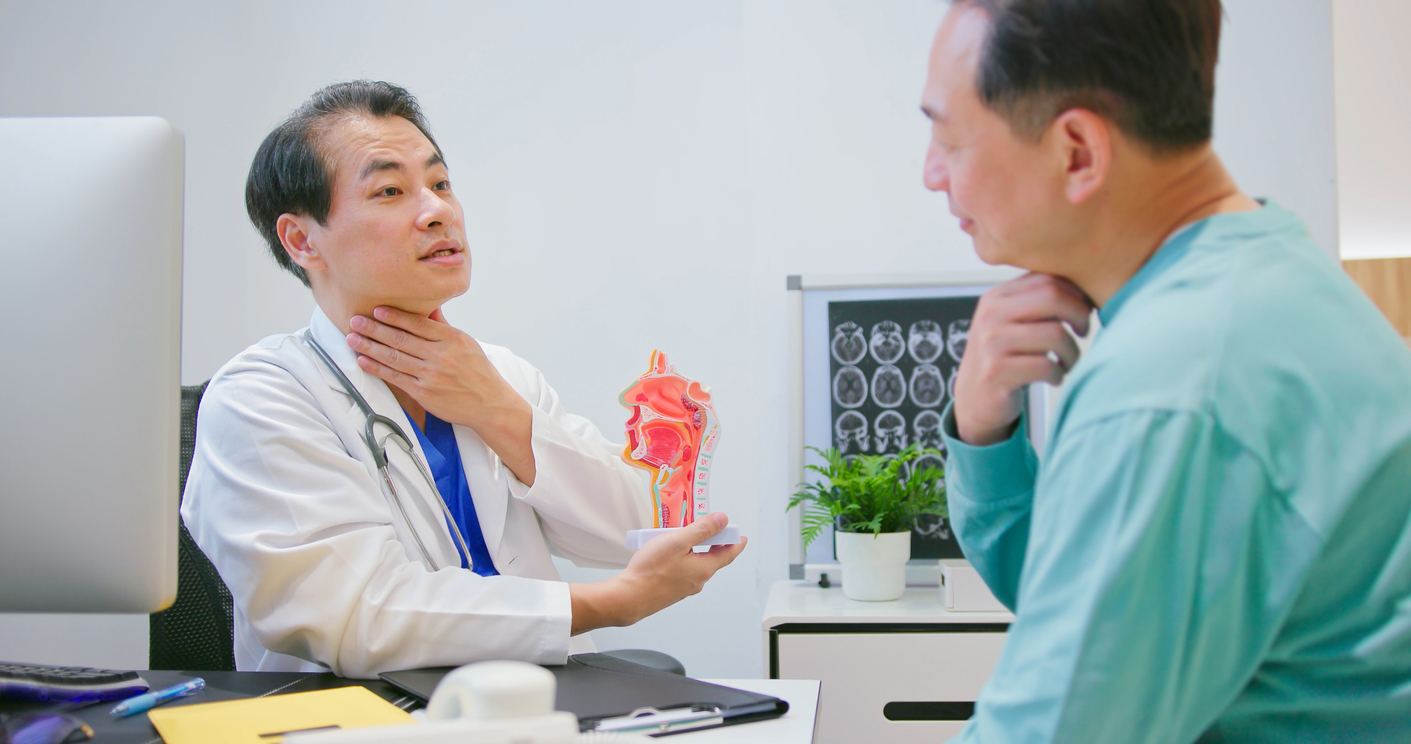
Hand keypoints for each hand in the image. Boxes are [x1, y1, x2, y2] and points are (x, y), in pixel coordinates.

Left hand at [347, 306, 535, 483]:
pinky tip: (364, 360)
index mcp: (452, 339)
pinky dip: (378, 368)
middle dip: (374, 329)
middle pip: (401, 339)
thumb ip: (443, 326)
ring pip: (394, 357)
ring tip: (352, 339)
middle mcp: (441, 355)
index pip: (418, 323)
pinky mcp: (424, 393)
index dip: (395, 316)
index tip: (376, 310)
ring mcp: (431, 375)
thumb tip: (429, 307)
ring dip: (370, 347)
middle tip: (355, 321)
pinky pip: (395, 377)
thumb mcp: (466, 343)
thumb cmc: (478, 372)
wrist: (490, 404)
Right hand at [569, 513, 746, 633]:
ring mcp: (684, 588)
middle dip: (712, 543)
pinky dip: (681, 560)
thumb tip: (722, 520)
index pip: (728, 554)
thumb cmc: (652, 569)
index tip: (741, 537)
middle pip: (711, 559)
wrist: (629, 597)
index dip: (736, 543)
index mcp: (704, 569)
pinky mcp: (670, 591)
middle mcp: (697, 581)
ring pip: (694, 565)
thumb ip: (702, 529)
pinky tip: (666, 554)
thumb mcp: (679, 541)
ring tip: (680, 537)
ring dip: (693, 551)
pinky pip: (681, 571)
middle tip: (710, 529)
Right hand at [953, 273, 1092, 445]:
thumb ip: (1037, 302)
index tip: (1083, 310)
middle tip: (1082, 332)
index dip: (1076, 293)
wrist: (973, 399)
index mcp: (997, 297)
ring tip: (1067, 362)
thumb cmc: (1003, 360)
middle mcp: (990, 315)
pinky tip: (1053, 377)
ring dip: (1072, 352)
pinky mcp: (996, 371)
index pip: (1046, 278)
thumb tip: (1084, 290)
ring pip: (1056, 334)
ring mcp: (991, 342)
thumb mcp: (1012, 323)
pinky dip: (1059, 374)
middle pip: (1053, 298)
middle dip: (1079, 315)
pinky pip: (1046, 366)